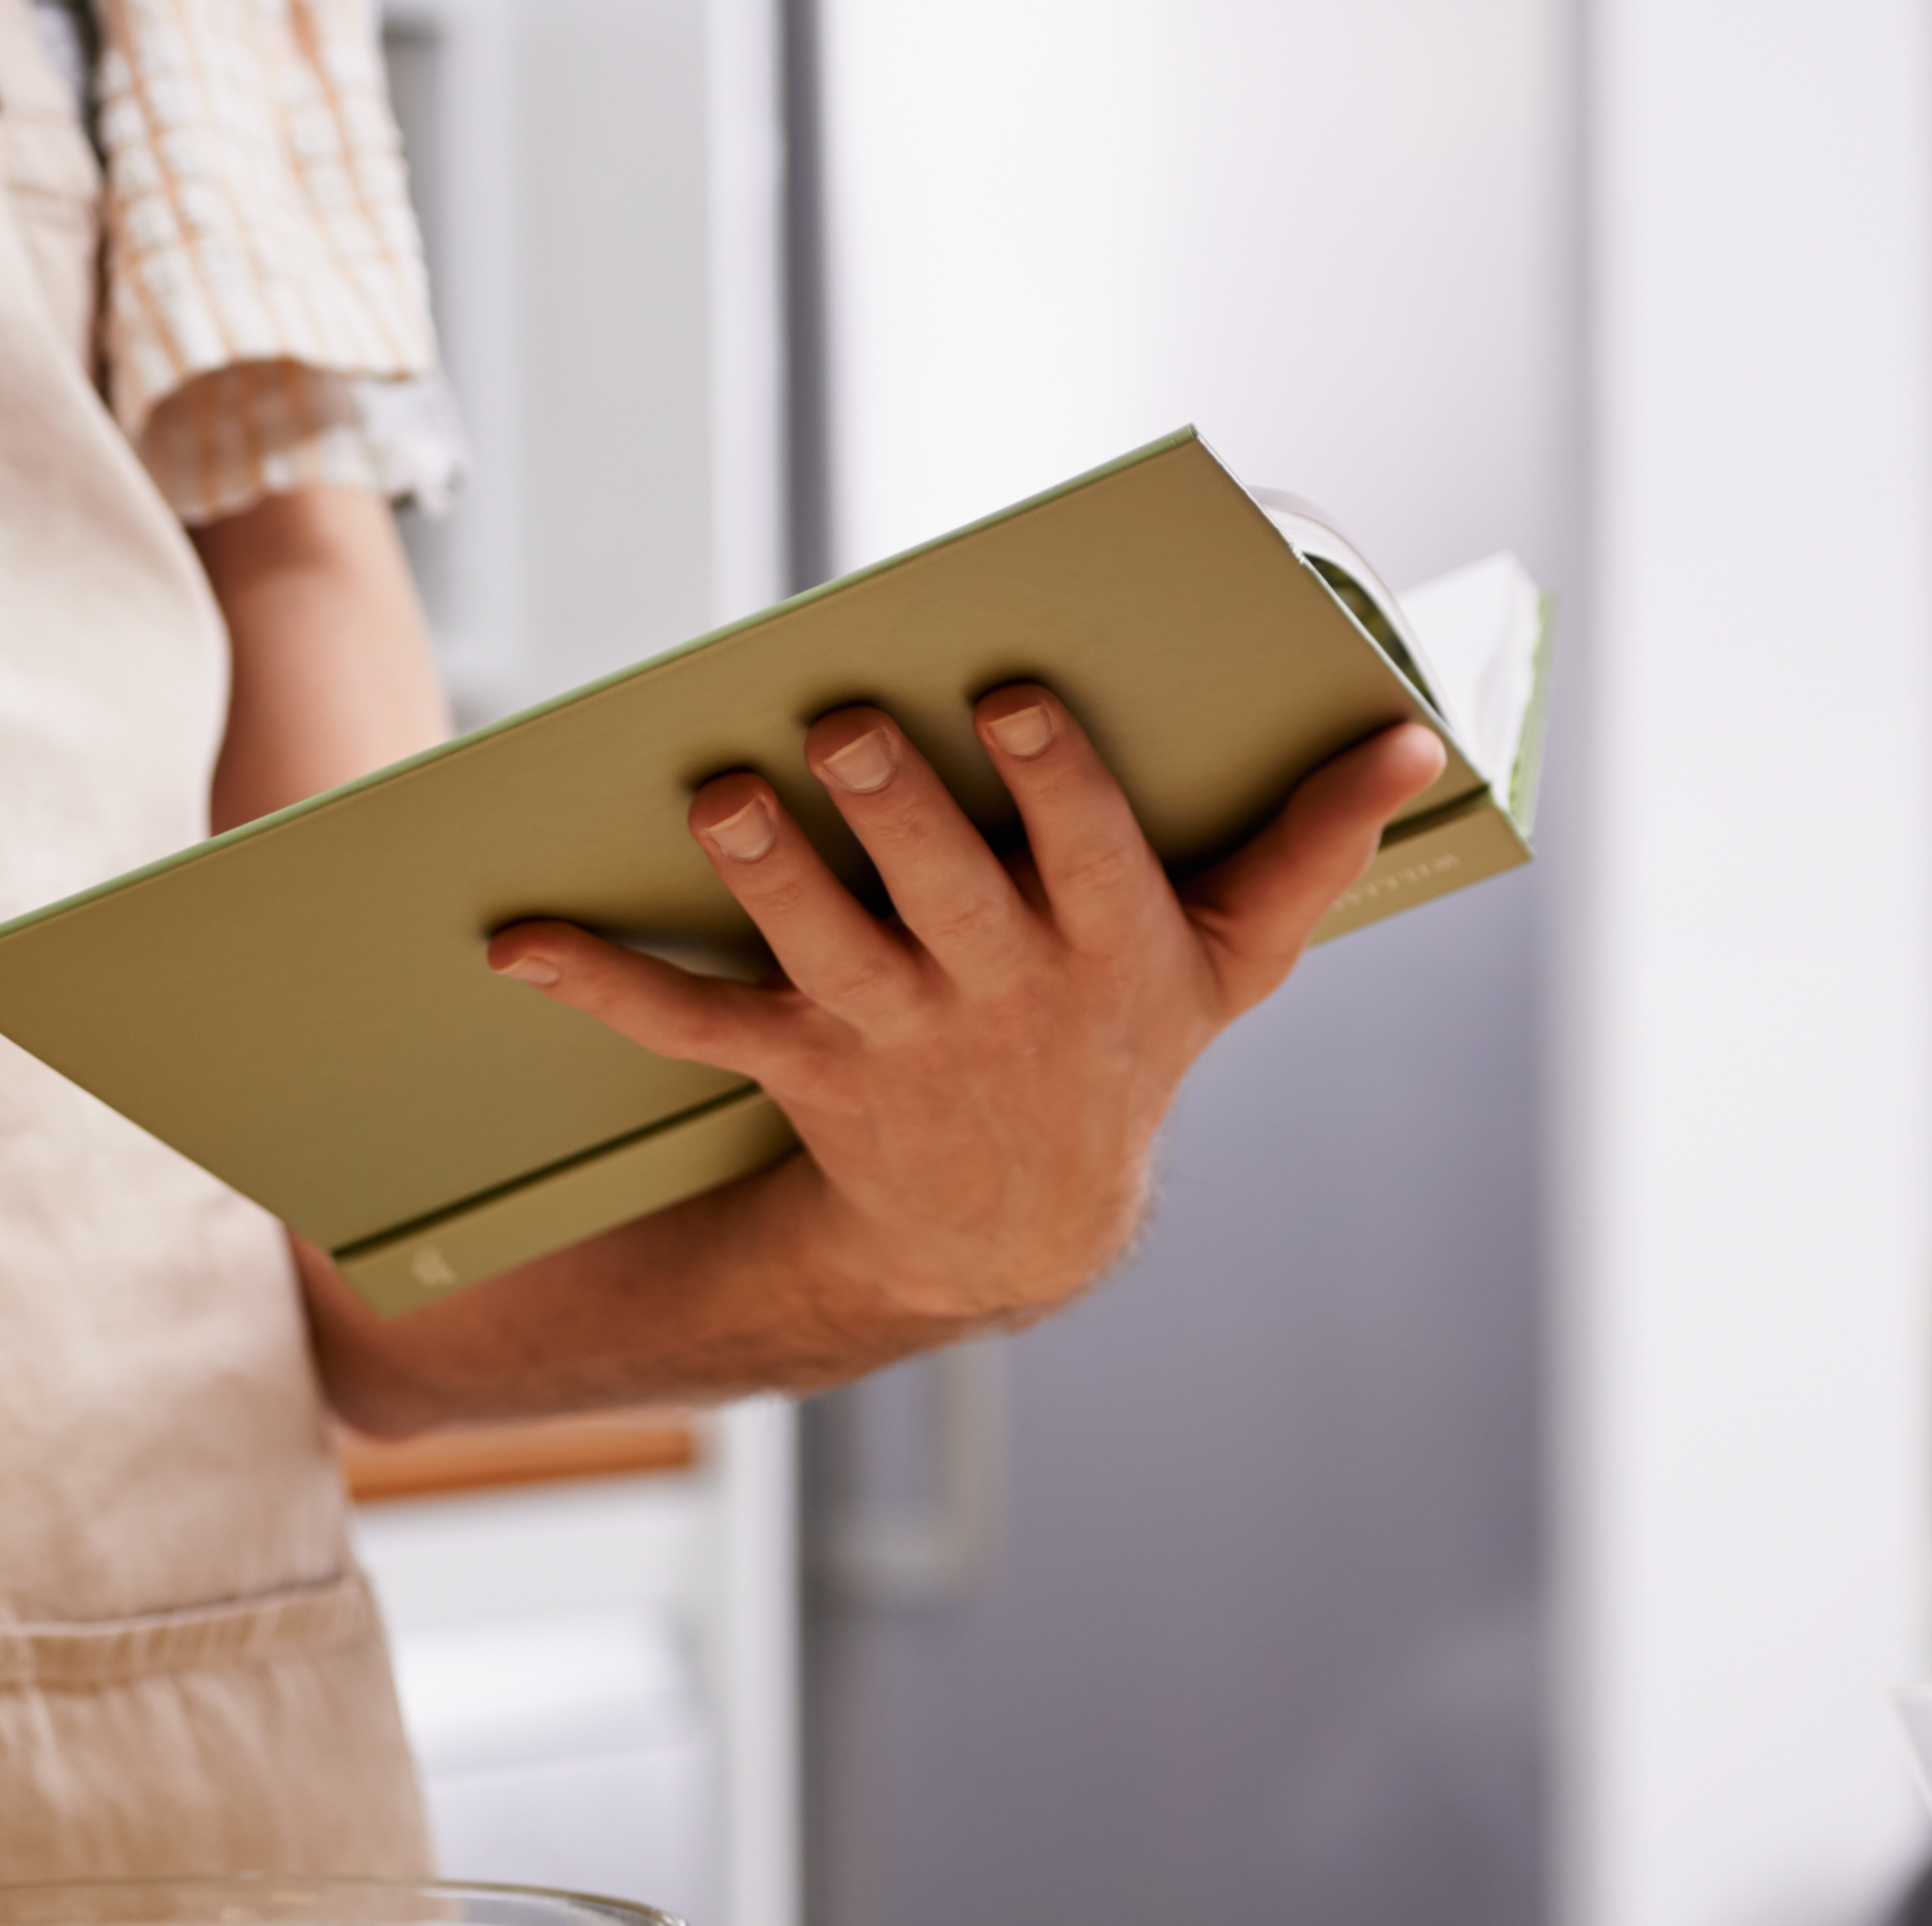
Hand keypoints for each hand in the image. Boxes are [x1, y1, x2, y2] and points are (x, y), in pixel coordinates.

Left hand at [486, 690, 1448, 1329]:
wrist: (1016, 1222)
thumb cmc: (1126, 1049)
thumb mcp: (1230, 960)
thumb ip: (1310, 850)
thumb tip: (1414, 739)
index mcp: (1104, 952)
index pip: (1084, 853)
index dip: (1048, 781)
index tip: (1012, 698)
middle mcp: (995, 997)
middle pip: (939, 894)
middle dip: (889, 809)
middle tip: (838, 721)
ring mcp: (891, 1038)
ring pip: (818, 948)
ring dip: (763, 873)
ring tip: (715, 797)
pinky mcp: (798, 1067)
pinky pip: (690, 1021)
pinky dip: (601, 982)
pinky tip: (517, 937)